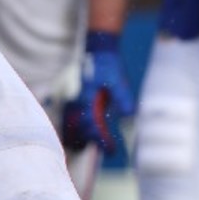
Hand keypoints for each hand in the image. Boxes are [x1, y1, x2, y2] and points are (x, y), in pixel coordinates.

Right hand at [62, 31, 135, 157]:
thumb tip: (128, 115)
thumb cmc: (108, 65)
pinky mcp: (74, 99)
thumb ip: (122, 97)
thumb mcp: (118, 80)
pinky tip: (82, 137)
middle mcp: (76, 101)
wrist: (98, 50)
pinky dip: (74, 130)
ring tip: (93, 146)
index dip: (101, 140)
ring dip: (80, 138)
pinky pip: (69, 120)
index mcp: (86, 97)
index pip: (91, 125)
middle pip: (78, 129)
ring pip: (70, 126)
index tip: (112, 150)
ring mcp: (73, 100)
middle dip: (91, 141)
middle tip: (107, 149)